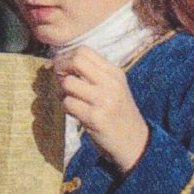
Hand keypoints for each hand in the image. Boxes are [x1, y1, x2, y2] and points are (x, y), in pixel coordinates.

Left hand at [55, 47, 149, 170]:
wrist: (135, 142)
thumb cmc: (118, 113)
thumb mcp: (113, 88)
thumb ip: (92, 74)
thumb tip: (58, 63)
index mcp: (115, 73)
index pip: (84, 51)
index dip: (65, 56)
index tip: (58, 66)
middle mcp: (111, 83)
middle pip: (76, 61)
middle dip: (60, 67)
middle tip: (57, 77)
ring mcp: (104, 100)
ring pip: (68, 83)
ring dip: (61, 90)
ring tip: (68, 98)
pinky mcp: (95, 118)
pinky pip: (68, 104)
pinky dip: (66, 106)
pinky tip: (74, 112)